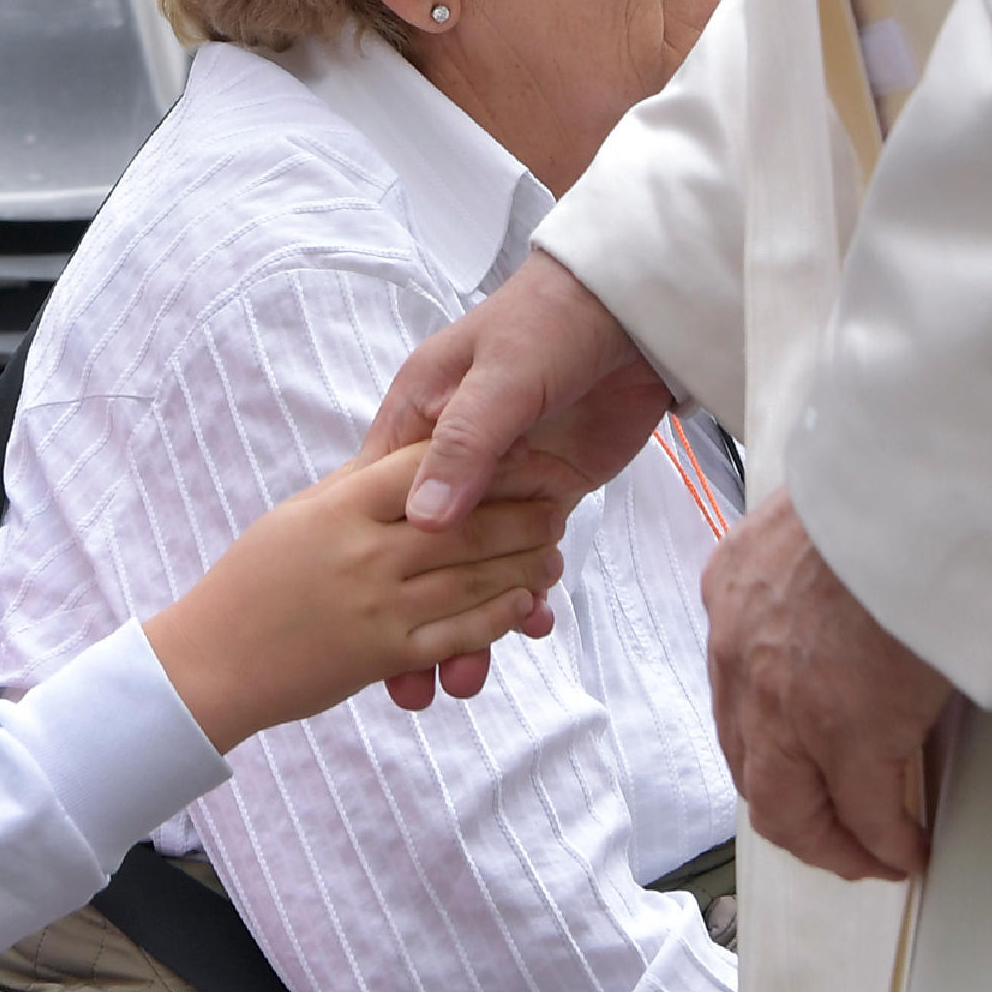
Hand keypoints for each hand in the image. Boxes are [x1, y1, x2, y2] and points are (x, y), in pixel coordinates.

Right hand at [143, 443, 569, 751]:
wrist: (205, 664)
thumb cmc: (247, 582)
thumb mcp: (297, 514)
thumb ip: (355, 487)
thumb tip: (407, 457)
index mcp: (340, 504)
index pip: (426, 468)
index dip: (484, 459)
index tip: (527, 448)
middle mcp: (363, 552)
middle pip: (465, 522)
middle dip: (521, 512)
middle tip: (559, 504)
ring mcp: (376, 606)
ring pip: (470, 578)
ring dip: (522, 565)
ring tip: (554, 553)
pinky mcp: (382, 655)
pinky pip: (456, 634)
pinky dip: (497, 617)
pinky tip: (522, 605)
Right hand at [361, 249, 672, 707]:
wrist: (636, 307)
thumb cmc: (553, 321)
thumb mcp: (503, 378)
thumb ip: (465, 445)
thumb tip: (425, 522)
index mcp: (420, 412)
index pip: (378, 496)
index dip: (366, 561)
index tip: (354, 624)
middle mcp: (451, 448)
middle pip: (421, 547)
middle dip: (411, 614)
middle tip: (408, 685)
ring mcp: (501, 475)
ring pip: (469, 562)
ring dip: (467, 620)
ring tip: (461, 683)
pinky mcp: (547, 492)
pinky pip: (521, 556)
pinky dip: (520, 597)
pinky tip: (526, 633)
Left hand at [702, 489, 950, 879]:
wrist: (914, 490)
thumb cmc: (883, 489)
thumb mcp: (816, 524)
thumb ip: (809, 575)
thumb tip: (843, 605)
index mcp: (733, 593)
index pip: (736, 697)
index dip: (773, 745)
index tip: (804, 763)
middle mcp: (742, 658)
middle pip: (752, 768)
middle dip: (795, 811)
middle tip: (834, 832)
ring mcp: (787, 705)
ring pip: (788, 807)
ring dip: (831, 839)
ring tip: (869, 852)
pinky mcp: (848, 735)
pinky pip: (865, 812)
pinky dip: (885, 841)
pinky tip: (907, 846)